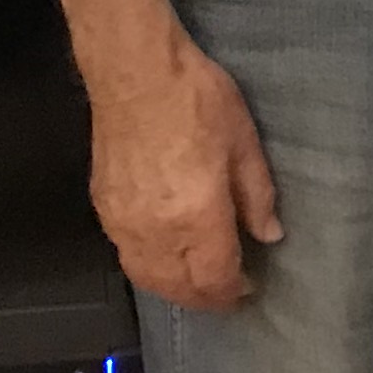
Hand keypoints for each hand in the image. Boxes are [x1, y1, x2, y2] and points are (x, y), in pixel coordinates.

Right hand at [86, 26, 281, 311]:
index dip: (232, 293)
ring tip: (198, 283)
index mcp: (196, 217)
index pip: (214, 277)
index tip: (248, 291)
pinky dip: (149, 269)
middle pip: (178, 288)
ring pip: (148, 278)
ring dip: (175, 290)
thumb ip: (257, 196)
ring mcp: (124, 223)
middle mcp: (156, 231)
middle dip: (205, 298)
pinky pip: (127, 256)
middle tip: (226, 294)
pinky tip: (165, 258)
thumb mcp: (244, 145)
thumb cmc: (198, 101)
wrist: (136, 74)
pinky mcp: (104, 208)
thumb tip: (269, 235)